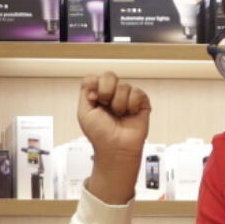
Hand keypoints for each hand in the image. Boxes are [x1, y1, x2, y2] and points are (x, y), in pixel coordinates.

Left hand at [77, 72, 150, 204]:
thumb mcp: (84, 113)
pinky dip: (131, 105)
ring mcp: (126, 96)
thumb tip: (93, 81)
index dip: (94, 86)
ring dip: (118, 103)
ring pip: (123, 85)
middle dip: (106, 92)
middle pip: (109, 76)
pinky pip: (137, 92)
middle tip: (106, 107)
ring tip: (119, 115)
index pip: (94, 78)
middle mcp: (111, 94)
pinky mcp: (141, 101)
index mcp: (97, 95)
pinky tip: (129, 114)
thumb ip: (85, 93)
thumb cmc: (100, 134)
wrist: (116, 147)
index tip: (94, 100)